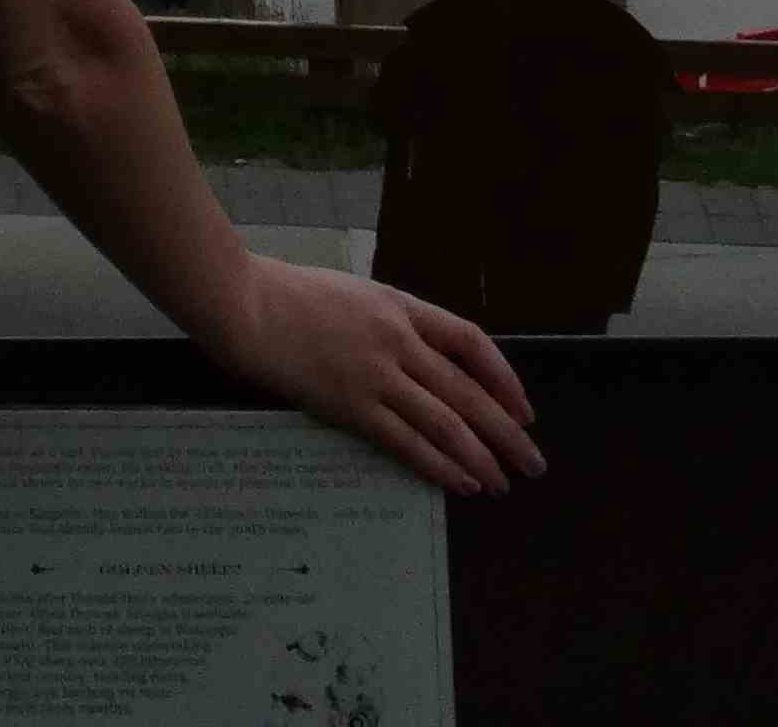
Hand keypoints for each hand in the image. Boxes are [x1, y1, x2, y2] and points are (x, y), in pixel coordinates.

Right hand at [189, 255, 545, 498]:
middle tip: (532, 462)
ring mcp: (376, 374)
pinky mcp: (351, 405)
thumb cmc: (287, 294)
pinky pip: (407, 442)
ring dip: (481, 456)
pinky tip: (460, 482)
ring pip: (446, 422)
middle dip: (506, 430)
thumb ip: (384, 321)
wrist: (245, 303)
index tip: (522, 408)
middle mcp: (398, 340)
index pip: (470, 341)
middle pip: (468, 390)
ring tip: (503, 482)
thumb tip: (413, 356)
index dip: (503, 378)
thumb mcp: (350, 294)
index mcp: (399, 306)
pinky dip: (439, 465)